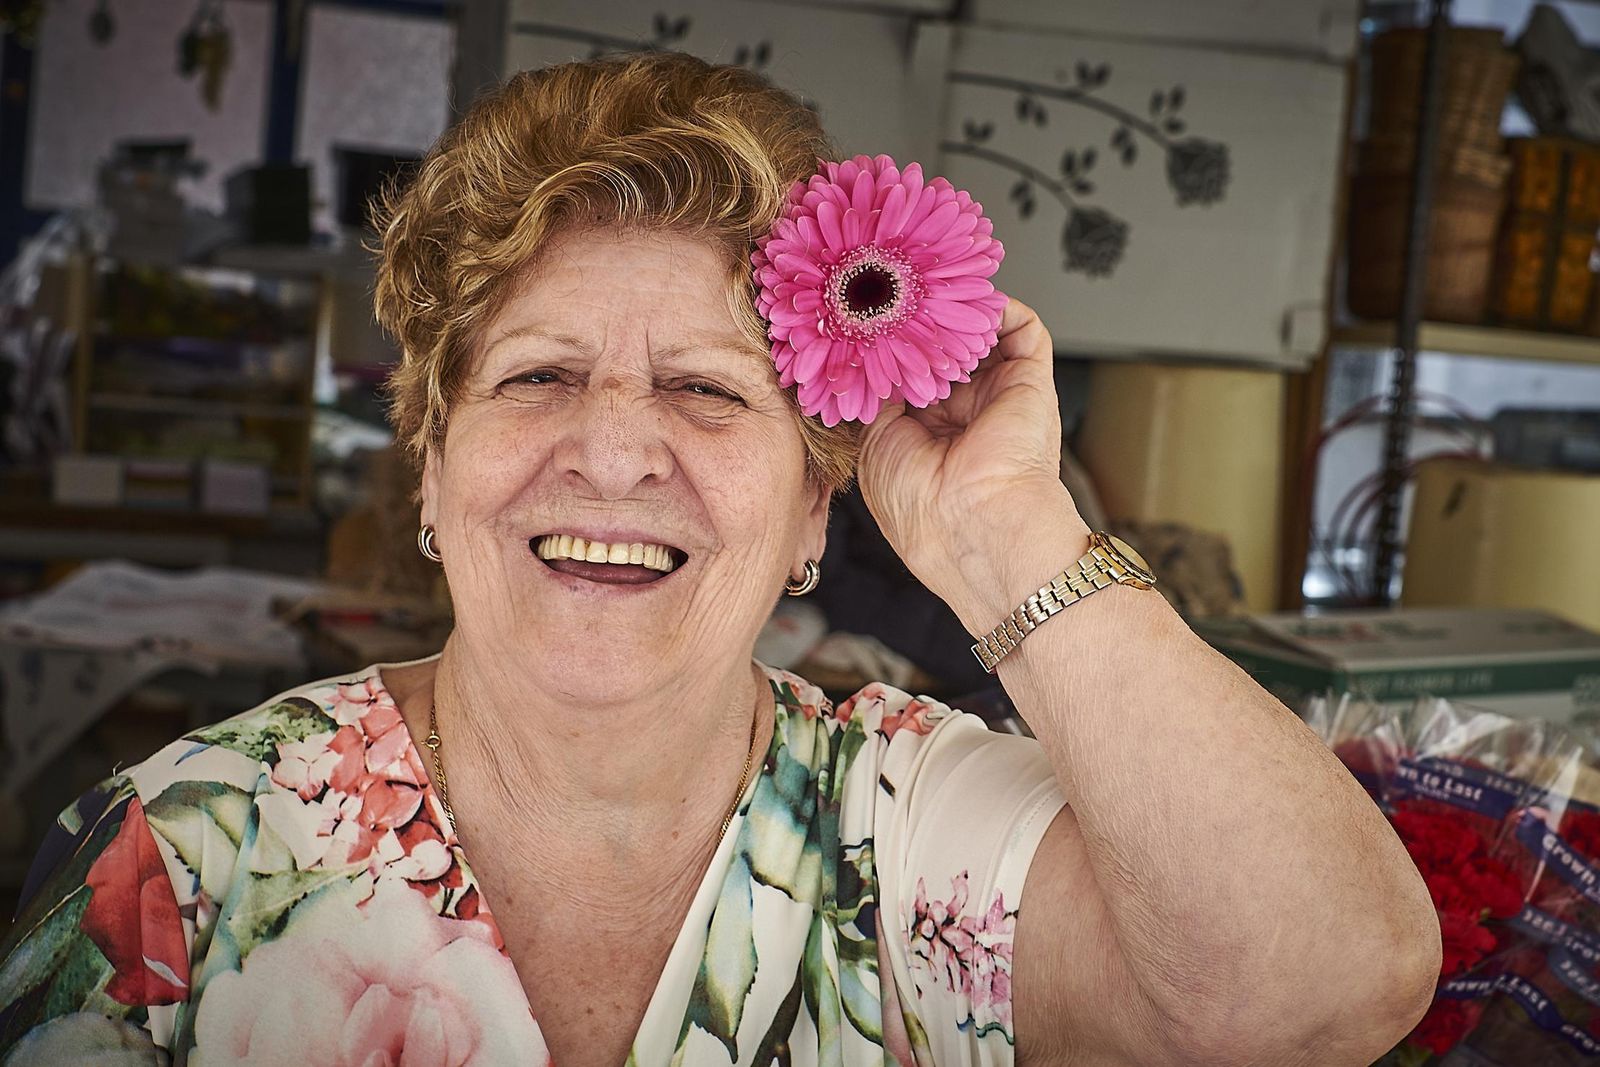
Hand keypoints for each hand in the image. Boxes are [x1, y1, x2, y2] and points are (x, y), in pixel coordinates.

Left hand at [857, 297, 1089, 632]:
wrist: (973, 524)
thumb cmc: (919, 504)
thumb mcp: (872, 443)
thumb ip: (875, 396)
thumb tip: (871, 359)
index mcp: (925, 433)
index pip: (910, 374)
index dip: (892, 346)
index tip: (868, 318)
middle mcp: (962, 412)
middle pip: (944, 348)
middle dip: (922, 319)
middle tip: (897, 293)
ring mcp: (997, 395)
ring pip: (981, 333)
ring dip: (958, 308)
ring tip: (931, 288)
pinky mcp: (1030, 381)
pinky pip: (1023, 328)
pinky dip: (1000, 306)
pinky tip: (970, 298)